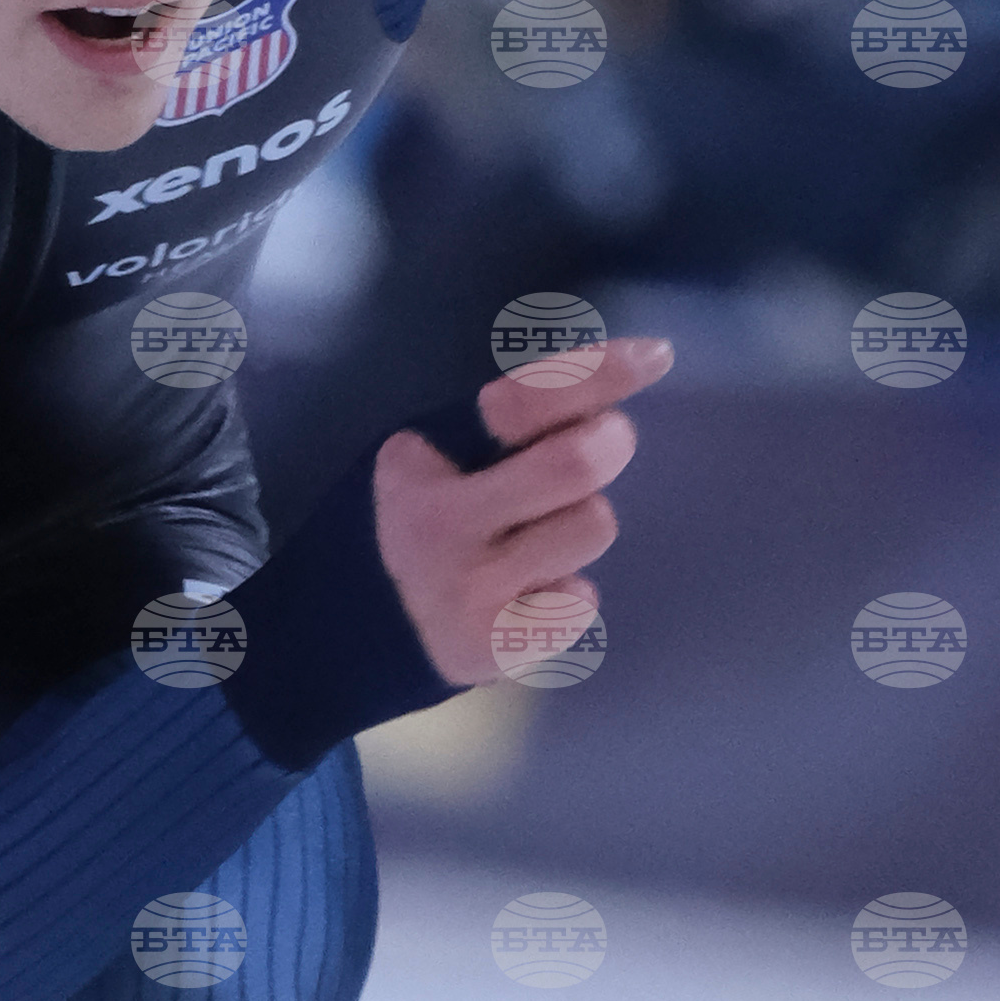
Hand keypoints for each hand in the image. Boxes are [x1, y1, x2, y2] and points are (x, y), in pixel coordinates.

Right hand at [370, 337, 669, 689]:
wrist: (345, 638)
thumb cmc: (416, 526)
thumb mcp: (438, 455)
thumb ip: (525, 410)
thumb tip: (652, 354)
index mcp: (415, 462)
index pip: (523, 400)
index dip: (598, 373)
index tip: (654, 356)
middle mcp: (436, 526)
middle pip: (576, 461)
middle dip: (607, 443)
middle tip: (598, 446)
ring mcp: (464, 591)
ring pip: (593, 527)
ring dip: (578, 528)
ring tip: (533, 543)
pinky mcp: (490, 646)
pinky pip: (581, 602)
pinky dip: (565, 596)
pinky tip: (524, 598)